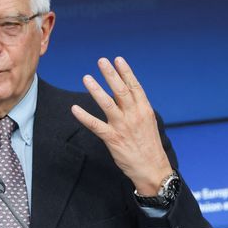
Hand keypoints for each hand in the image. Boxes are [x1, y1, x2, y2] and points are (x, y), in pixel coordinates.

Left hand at [71, 57, 171, 194]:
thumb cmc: (149, 145)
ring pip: (107, 104)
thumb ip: (137, 107)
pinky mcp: (112, 139)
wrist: (152, 168)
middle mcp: (134, 115)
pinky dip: (84, 116)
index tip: (118, 59)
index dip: (126, 72)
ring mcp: (123, 127)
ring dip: (96, 90)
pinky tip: (75, 108)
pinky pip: (95, 125)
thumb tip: (126, 93)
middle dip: (110, 74)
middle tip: (101, 61)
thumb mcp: (148, 122)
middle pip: (121, 91)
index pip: (134, 86)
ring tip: (86, 77)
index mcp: (144, 110)